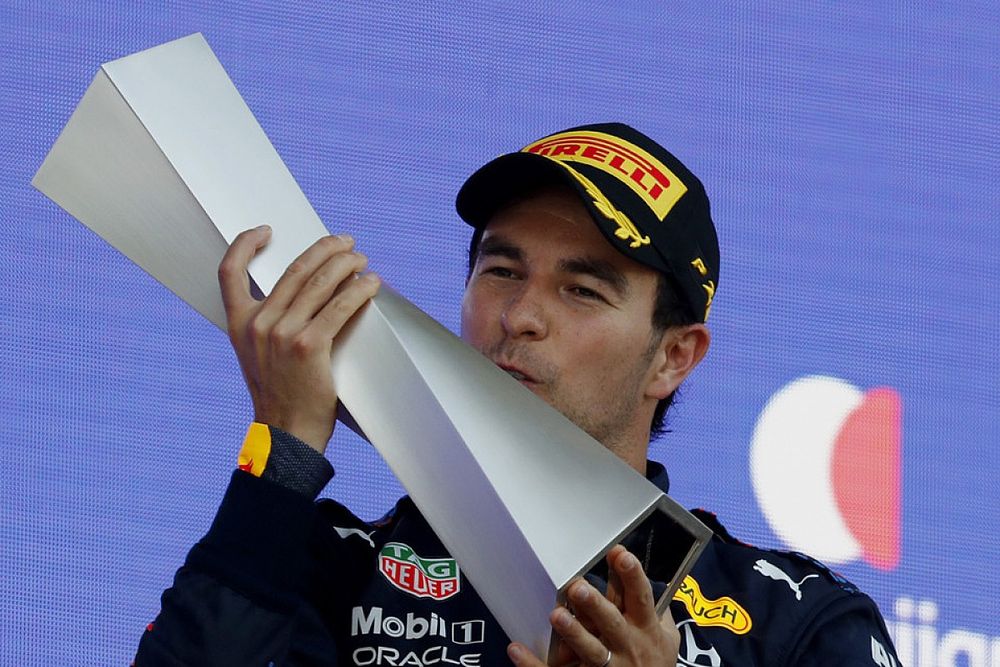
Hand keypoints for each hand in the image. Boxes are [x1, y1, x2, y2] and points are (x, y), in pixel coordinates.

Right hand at [218, 227, 379, 451]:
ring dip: (346, 264)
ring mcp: (282, 334)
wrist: (286, 433)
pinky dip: (359, 291)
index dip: (244, 244)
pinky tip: (371, 284)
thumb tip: (304, 293)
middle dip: (325, 249)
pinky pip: (339, 307)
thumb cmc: (280, 393)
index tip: (265, 231)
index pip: (229, 271)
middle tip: (345, 242)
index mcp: (239, 323)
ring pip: (319, 283)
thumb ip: (267, 324)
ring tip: (361, 259)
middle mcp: (257, 324)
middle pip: (294, 269)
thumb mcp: (257, 355)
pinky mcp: (309, 346)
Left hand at [507, 545, 679, 666]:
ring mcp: (610, 666)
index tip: (619, 553)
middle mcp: (627, 645)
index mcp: (645, 627)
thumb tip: (649, 578)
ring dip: (573, 633)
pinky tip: (517, 650)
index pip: (640, 596)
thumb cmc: (656, 663)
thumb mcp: (667, 638)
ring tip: (556, 615)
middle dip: (596, 605)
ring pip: (590, 650)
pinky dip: (535, 664)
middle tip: (578, 588)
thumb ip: (658, 610)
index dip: (631, 575)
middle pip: (611, 622)